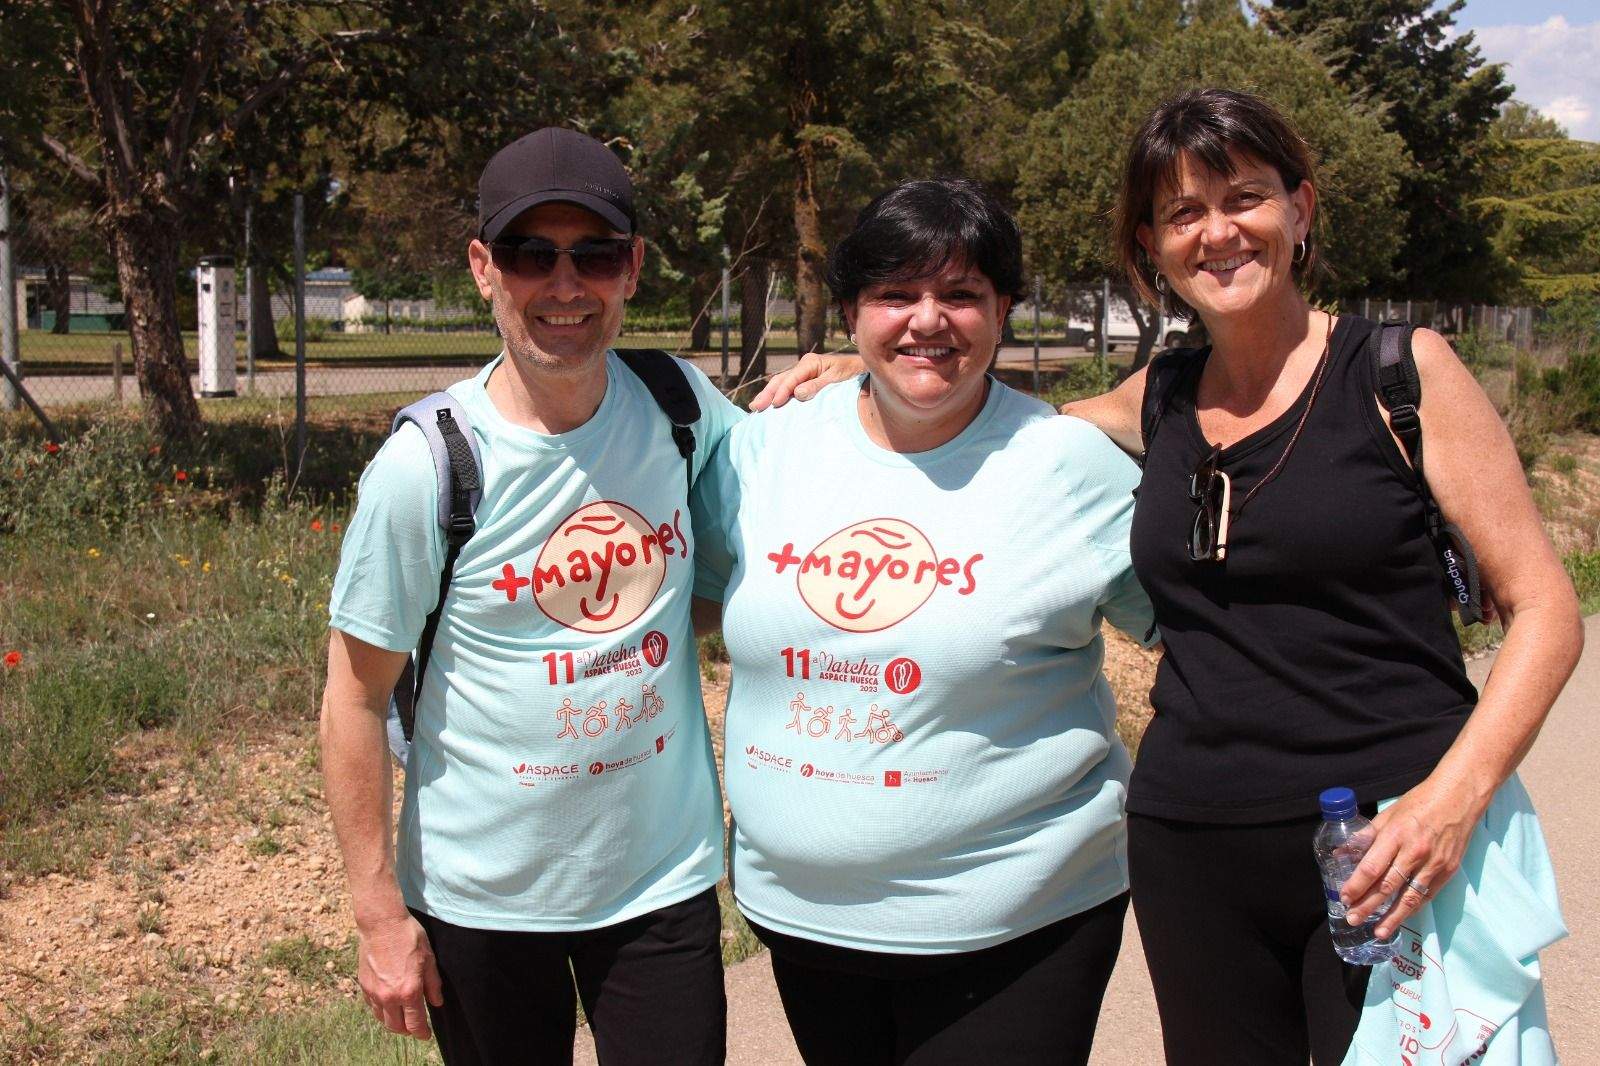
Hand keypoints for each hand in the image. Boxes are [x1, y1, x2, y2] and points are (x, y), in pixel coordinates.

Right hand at [357, 913, 444, 1039]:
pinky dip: (381, 1011)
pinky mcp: (364, 986)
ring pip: (382, 1020)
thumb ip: (433, 984)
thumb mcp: (429, 959)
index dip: (422, 1033)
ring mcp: (374, 992)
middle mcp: (389, 996)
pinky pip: (372, 1007)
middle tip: (415, 1027)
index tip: (425, 1035)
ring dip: (393, 1022)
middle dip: (407, 1030)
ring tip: (402, 1017)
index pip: (415, 1023)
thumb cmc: (409, 937)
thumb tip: (436, 1003)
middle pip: (397, 1027)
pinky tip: (388, 1004)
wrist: (382, 924)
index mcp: (409, 991)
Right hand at [750, 351, 864, 410]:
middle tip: (754, 407)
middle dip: (767, 393)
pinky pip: (787, 388)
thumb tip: (797, 393)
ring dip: (768, 395)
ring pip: (781, 383)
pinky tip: (769, 404)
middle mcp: (804, 366)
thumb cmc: (852, 373)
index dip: (782, 392)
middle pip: (781, 380)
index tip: (773, 405)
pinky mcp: (805, 381)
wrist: (862, 369)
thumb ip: (818, 385)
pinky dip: (777, 395)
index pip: (791, 379)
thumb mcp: (837, 378)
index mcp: (810, 363)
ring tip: (755, 407)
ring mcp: (803, 374)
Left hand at [1339, 774, 1488, 939]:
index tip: (1345, 897)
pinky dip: (1413, 909)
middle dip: (1368, 906)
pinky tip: (1401, 918)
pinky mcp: (1447, 871)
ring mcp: (1433, 864)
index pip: (1371, 867)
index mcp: (1395, 835)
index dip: (1357, 885)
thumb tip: (1343, 853)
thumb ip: (1366, 836)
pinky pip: (1427, 894)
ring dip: (1392, 916)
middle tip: (1353, 919)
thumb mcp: (1388, 815)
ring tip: (1377, 931)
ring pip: (1409, 896)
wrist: (1458, 798)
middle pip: (1387, 886)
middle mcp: (1414, 852)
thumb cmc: (1419, 803)